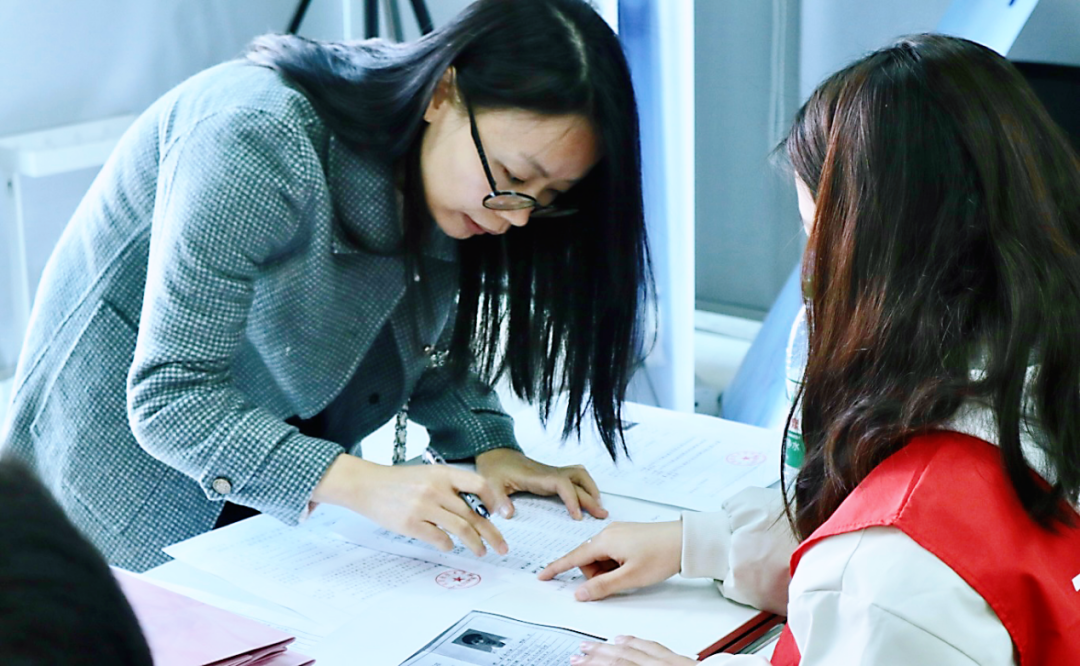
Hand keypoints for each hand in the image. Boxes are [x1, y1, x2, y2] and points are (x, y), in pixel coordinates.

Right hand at [311, 454, 507, 556]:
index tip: (505, 514)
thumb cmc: (399, 481)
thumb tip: (477, 510)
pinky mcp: (410, 524)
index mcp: (442, 473)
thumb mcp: (428, 474)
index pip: (478, 484)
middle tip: (502, 547)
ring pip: (460, 529)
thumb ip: (450, 488)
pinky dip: (448, 546)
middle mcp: (435, 488)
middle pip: (473, 514)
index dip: (495, 499)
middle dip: (491, 533)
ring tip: (481, 552)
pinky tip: (449, 547)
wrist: (366, 485)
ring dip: (475, 544)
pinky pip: (439, 539)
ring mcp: (423, 507)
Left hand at [474, 448, 606, 519]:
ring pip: (579, 475)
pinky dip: (585, 485)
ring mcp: (552, 472)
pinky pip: (575, 477)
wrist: (495, 454)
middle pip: (577, 480)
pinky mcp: (552, 474)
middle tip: (601, 515)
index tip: (577, 516)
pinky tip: (587, 497)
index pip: (562, 484)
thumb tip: (508, 514)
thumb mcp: (490, 485)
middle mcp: (549, 472)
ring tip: (598, 506)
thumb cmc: (494, 469)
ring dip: (591, 488)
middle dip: (590, 498)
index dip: (572, 499)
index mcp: (537, 476)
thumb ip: (498, 500)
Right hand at [538, 521, 680, 600]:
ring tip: (631, 572)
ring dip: (608, 570)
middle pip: (588, 560)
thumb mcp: (630, 577)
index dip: (557, 568)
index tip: (543, 576)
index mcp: (605, 541)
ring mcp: (618, 532)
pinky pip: (612, 552)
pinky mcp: (627, 534)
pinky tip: (632, 566)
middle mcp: (608, 532)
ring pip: (601, 557)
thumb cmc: (660, 555)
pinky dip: (616, 563)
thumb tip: (580, 593)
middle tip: (619, 581)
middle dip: (597, 575)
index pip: (573, 557)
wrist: (685, 540)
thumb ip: (602, 586)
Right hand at [571, 636, 696, 664]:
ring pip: (637, 651)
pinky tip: (625, 640)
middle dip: (597, 658)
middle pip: (624, 661)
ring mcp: (677, 665)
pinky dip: (636, 642)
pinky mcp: (686, 662)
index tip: (577, 665)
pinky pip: (656, 647)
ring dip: (610, 648)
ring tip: (592, 646)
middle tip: (578, 656)